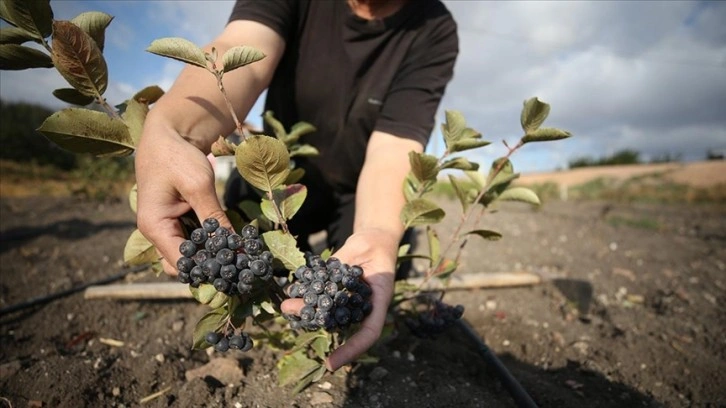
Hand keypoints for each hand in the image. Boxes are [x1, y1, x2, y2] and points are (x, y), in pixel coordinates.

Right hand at [134, 120, 230, 275]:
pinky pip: (193, 241)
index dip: (206, 270)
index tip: (234, 270)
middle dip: (209, 268)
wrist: (169, 134)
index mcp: (154, 227)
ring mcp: (167, 228)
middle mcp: (157, 232)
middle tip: (239, 266)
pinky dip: (210, 243)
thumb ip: (214, 218)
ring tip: (239, 256)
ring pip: (189, 255)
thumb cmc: (177, 156)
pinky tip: (231, 242)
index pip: (180, 262)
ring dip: (211, 256)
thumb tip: (235, 246)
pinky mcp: (178, 221)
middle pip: (183, 264)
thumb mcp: (198, 185)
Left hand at [281, 228, 398, 370]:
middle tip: (291, 316)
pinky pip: (321, 297)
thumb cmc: (375, 243)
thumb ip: (342, 263)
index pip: (368, 333)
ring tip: (285, 305)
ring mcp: (348, 300)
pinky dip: (306, 296)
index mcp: (378, 301)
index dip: (351, 349)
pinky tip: (291, 292)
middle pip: (340, 323)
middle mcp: (362, 306)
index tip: (330, 364)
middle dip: (314, 321)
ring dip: (305, 310)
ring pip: (326, 313)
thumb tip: (321, 276)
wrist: (374, 239)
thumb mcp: (363, 248)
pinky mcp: (336, 290)